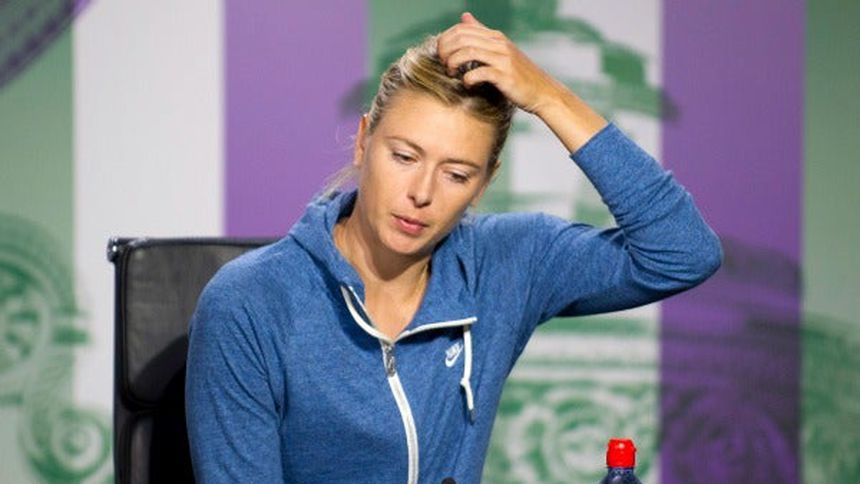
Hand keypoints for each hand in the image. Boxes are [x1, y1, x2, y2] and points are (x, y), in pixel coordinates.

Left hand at [437, 12, 606, 151]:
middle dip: (445, 51)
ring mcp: (503, 59)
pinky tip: (467, 85)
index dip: (445, 40)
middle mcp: (499, 44)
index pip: (462, 29)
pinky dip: (468, 79)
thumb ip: (481, 34)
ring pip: (468, 52)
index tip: (441, 55)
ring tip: (451, 73)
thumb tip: (464, 17)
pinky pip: (479, 73)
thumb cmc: (518, 74)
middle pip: (462, 38)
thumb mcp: (500, 50)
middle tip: (442, 65)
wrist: (542, 92)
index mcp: (496, 37)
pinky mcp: (505, 76)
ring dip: (453, 63)